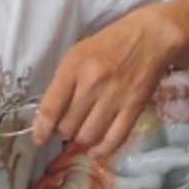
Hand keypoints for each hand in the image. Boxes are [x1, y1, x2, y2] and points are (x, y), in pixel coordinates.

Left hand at [31, 5, 182, 162]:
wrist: (150, 37)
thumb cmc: (109, 44)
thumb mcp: (77, 54)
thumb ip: (63, 82)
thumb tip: (51, 116)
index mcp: (74, 67)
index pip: (51, 108)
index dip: (41, 129)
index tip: (39, 138)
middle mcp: (93, 83)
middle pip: (68, 126)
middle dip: (62, 132)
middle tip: (65, 128)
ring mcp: (115, 97)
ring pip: (88, 136)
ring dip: (80, 141)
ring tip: (80, 135)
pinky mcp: (134, 107)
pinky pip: (115, 138)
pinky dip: (102, 151)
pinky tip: (96, 151)